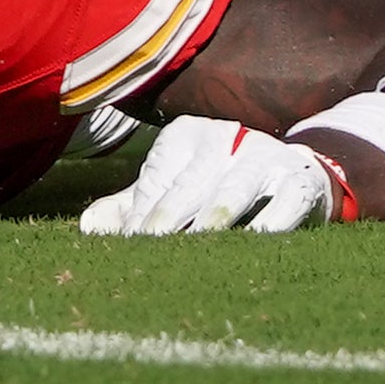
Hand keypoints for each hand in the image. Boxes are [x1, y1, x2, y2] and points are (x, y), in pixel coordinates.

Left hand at [78, 117, 349, 234]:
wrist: (294, 173)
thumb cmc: (217, 183)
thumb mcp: (174, 187)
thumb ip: (131, 205)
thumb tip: (86, 228)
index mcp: (185, 136)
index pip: (158, 176)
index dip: (142, 211)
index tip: (129, 244)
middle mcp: (223, 137)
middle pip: (190, 183)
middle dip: (169, 217)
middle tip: (151, 248)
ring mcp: (263, 155)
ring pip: (233, 189)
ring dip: (214, 217)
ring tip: (197, 244)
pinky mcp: (298, 177)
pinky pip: (284, 201)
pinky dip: (271, 222)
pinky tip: (256, 242)